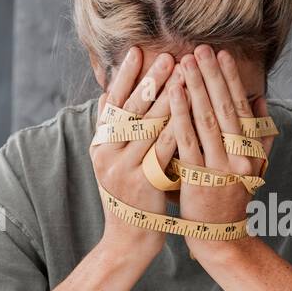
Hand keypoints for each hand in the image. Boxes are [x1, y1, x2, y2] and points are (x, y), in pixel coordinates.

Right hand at [89, 46, 182, 259]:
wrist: (129, 239)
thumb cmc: (127, 196)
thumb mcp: (111, 161)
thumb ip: (111, 130)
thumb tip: (107, 93)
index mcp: (99, 145)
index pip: (112, 103)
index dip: (125, 76)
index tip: (138, 51)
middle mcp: (107, 155)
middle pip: (132, 110)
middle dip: (152, 81)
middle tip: (170, 57)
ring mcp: (123, 169)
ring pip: (149, 127)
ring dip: (169, 99)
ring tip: (185, 76)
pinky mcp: (143, 184)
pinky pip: (164, 150)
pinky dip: (178, 128)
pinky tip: (192, 112)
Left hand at [169, 45, 272, 259]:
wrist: (219, 234)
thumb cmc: (233, 196)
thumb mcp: (255, 166)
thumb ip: (260, 134)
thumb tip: (260, 99)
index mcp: (251, 151)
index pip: (241, 107)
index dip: (231, 79)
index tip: (221, 55)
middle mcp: (238, 156)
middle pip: (224, 108)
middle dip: (211, 76)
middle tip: (199, 49)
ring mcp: (218, 167)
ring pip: (206, 120)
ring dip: (194, 88)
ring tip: (183, 63)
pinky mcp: (196, 177)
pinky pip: (186, 140)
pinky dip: (180, 114)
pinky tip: (172, 93)